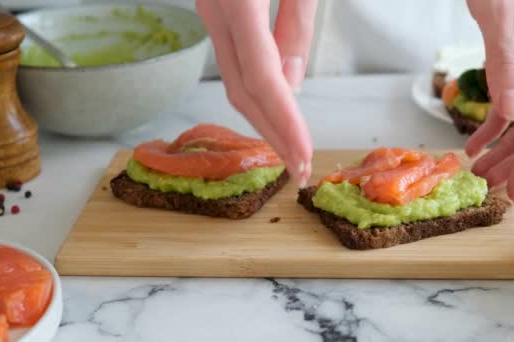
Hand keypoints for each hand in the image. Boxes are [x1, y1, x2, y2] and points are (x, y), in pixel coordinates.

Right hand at [196, 0, 317, 185]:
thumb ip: (297, 24)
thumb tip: (292, 82)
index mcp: (238, 2)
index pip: (262, 79)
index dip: (283, 123)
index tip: (303, 156)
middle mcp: (214, 13)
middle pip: (241, 92)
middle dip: (272, 135)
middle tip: (298, 170)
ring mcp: (210, 14)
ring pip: (234, 80)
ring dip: (264, 119)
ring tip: (291, 149)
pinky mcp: (215, 13)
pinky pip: (235, 61)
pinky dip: (257, 91)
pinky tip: (277, 110)